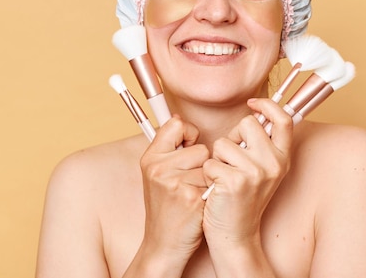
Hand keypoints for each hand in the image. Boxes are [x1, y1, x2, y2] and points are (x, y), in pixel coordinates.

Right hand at [138, 115, 208, 264]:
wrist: (163, 244)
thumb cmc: (166, 207)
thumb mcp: (157, 174)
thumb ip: (169, 148)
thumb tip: (180, 119)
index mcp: (150, 158)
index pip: (176, 124)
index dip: (188, 134)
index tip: (187, 150)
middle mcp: (159, 168)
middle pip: (200, 148)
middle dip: (201, 164)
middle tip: (189, 184)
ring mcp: (174, 183)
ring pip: (210, 165)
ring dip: (208, 180)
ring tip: (194, 195)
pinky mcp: (191, 197)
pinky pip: (215, 182)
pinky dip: (211, 193)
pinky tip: (199, 205)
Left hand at [202, 98, 293, 245]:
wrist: (235, 235)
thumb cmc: (242, 199)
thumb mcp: (262, 170)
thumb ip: (261, 144)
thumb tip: (254, 112)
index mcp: (282, 158)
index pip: (283, 120)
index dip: (267, 105)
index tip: (252, 104)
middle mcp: (273, 164)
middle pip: (247, 124)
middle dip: (232, 138)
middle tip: (232, 162)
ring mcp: (255, 172)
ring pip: (223, 143)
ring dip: (217, 159)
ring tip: (224, 178)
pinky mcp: (234, 181)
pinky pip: (210, 161)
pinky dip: (208, 173)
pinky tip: (217, 189)